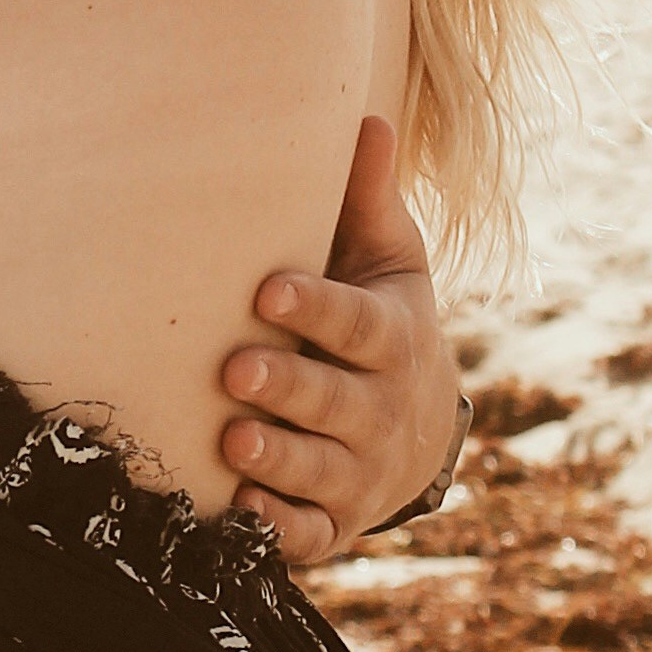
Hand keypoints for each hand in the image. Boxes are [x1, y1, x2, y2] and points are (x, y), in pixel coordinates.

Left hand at [219, 116, 458, 567]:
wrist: (419, 431)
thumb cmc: (381, 322)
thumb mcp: (390, 262)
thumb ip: (366, 202)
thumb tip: (366, 117)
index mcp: (391, 338)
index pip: (357, 324)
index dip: (317, 309)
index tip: (269, 289)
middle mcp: (379, 409)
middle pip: (337, 402)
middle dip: (290, 388)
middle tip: (235, 370)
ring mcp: (359, 472)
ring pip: (321, 471)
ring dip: (279, 461)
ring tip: (232, 443)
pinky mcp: (335, 521)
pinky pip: (310, 534)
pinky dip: (278, 529)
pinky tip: (239, 512)